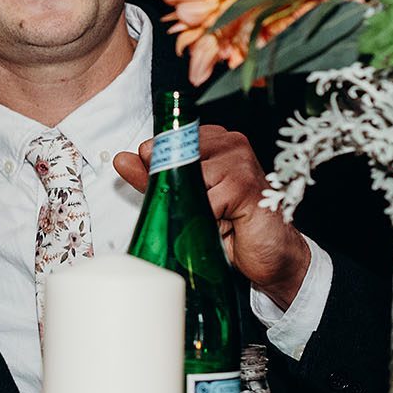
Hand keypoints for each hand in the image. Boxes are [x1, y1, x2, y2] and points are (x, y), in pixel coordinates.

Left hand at [113, 125, 311, 308]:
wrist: (270, 254)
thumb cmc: (231, 225)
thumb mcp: (186, 199)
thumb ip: (156, 178)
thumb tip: (122, 159)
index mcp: (214, 140)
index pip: (167, 138)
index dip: (158, 164)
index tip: (169, 185)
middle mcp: (229, 143)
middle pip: (174, 157)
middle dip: (176, 188)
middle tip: (197, 208)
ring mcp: (240, 160)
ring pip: (188, 179)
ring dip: (194, 207)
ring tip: (215, 216)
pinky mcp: (246, 184)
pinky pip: (206, 201)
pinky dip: (207, 219)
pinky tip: (226, 223)